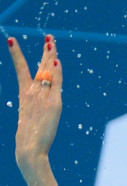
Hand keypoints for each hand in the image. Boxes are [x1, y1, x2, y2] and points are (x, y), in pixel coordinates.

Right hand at [10, 35, 62, 170]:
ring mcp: (42, 97)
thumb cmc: (30, 135)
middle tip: (50, 37)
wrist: (29, 148)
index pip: (21, 69)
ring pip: (49, 73)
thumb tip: (43, 93)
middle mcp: (32, 92)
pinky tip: (57, 60)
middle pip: (40, 67)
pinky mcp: (53, 104)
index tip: (11, 39)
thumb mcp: (32, 114)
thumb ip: (38, 101)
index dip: (16, 54)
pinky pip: (57, 84)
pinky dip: (57, 72)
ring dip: (51, 56)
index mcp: (24, 94)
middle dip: (45, 51)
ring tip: (52, 42)